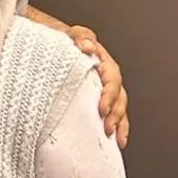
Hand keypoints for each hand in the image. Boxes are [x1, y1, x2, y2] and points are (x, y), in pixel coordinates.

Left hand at [66, 25, 129, 149]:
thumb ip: (81, 37)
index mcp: (103, 63)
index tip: (102, 108)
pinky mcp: (100, 101)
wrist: (58, 48)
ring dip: (119, 124)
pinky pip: (113, 115)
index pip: (112, 79)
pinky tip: (116, 142)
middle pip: (119, 97)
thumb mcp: (71, 35)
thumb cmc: (65, 42)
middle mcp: (107, 77)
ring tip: (116, 139)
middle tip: (107, 127)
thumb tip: (87, 46)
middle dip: (115, 114)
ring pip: (119, 108)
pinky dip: (117, 128)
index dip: (109, 94)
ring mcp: (105, 90)